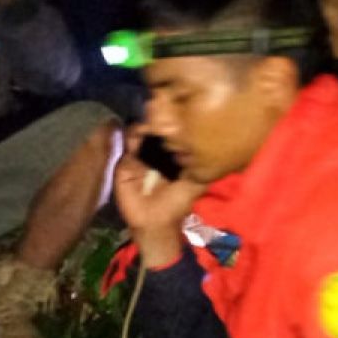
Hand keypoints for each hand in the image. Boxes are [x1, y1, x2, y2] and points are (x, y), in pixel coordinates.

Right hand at [113, 127, 205, 266]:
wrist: (154, 223)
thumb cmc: (175, 205)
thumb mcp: (195, 184)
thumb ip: (201, 168)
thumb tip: (213, 147)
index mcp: (170, 157)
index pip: (170, 135)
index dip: (173, 125)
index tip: (178, 116)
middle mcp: (152, 154)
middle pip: (152, 131)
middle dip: (156, 121)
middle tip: (162, 114)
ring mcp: (137, 157)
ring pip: (137, 134)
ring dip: (143, 125)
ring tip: (151, 122)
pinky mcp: (124, 163)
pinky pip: (124, 146)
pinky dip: (130, 136)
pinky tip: (139, 132)